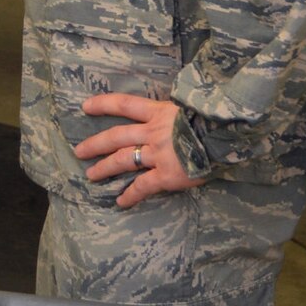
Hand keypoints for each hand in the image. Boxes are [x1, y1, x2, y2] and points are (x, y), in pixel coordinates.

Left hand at [73, 93, 206, 209]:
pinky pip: (143, 186)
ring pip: (123, 160)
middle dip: (95, 144)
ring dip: (105, 168)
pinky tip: (120, 202)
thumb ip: (175, 114)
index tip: (85, 107)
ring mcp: (158, 154)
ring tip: (91, 175)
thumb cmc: (214, 120)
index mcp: (159, 113)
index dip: (103, 104)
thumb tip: (173, 116)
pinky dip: (131, 195)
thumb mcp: (191, 108)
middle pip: (116, 136)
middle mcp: (153, 132)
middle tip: (79, 152)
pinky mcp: (167, 175)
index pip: (124, 104)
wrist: (227, 136)